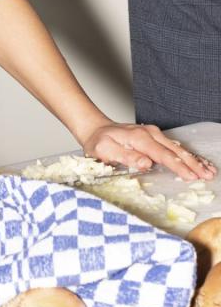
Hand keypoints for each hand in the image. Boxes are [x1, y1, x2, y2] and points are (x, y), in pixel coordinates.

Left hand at [81, 121, 215, 180]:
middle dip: (193, 163)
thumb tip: (146, 163)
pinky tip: (198, 162)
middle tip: (207, 175)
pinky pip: (174, 146)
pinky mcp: (155, 136)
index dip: (178, 166)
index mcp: (139, 138)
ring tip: (209, 170)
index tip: (191, 176)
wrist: (97, 130)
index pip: (163, 154)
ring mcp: (153, 133)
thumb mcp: (105, 151)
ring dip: (194, 159)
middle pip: (175, 150)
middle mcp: (149, 133)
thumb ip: (125, 157)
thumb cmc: (99, 143)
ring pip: (178, 148)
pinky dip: (188, 155)